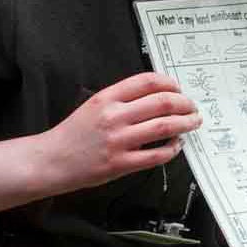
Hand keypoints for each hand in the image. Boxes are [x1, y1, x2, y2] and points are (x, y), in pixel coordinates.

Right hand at [0, 72, 196, 216]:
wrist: (53, 159)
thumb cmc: (74, 133)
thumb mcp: (94, 106)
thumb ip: (121, 99)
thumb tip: (156, 96)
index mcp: (107, 98)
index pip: (146, 82)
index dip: (169, 83)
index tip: (178, 89)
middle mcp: (114, 116)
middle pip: (162, 103)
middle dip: (185, 104)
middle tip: (192, 107)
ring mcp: (119, 141)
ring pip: (164, 127)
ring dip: (185, 124)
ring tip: (193, 123)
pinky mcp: (121, 163)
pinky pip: (156, 155)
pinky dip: (172, 149)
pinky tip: (176, 146)